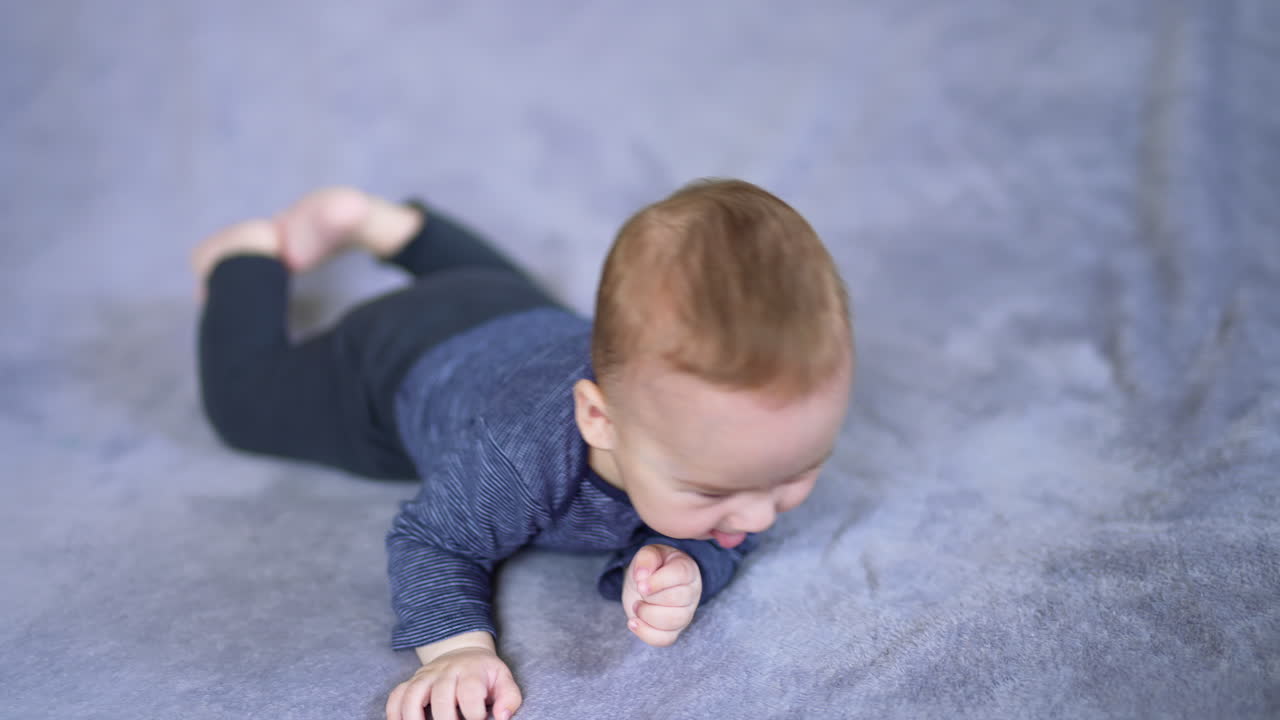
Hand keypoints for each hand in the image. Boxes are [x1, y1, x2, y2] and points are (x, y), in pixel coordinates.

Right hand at [386, 632, 521, 719]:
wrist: (464, 653)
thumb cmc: (485, 675)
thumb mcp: (504, 680)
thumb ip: (509, 698)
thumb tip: (502, 717)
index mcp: (472, 671)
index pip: (469, 690)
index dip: (473, 712)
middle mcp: (447, 671)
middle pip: (441, 695)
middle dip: (445, 719)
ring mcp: (426, 676)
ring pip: (413, 694)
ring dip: (414, 718)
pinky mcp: (412, 682)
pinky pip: (396, 695)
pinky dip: (394, 713)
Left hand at [622, 544, 702, 646]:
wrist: (648, 582)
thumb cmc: (652, 567)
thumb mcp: (648, 554)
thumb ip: (646, 559)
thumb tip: (642, 576)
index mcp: (687, 569)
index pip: (680, 575)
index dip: (658, 582)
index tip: (640, 584)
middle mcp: (691, 593)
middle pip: (677, 600)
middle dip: (651, 598)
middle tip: (639, 591)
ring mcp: (685, 614)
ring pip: (673, 622)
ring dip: (647, 615)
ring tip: (637, 606)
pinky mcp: (674, 631)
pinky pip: (665, 639)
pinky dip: (646, 633)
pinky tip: (633, 622)